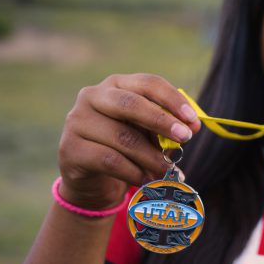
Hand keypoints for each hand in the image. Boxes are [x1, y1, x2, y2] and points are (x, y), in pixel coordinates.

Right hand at [57, 74, 200, 209]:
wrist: (92, 180)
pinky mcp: (70, 148)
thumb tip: (193, 127)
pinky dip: (134, 172)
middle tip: (185, 138)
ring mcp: (78, 121)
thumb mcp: (148, 134)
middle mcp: (93, 96)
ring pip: (123, 137)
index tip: (193, 120)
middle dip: (162, 121)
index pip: (148, 83)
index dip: (173, 100)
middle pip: (131, 104)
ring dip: (152, 157)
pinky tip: (147, 180)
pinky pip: (109, 160)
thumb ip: (167, 128)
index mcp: (117, 84)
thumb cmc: (126, 149)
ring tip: (169, 172)